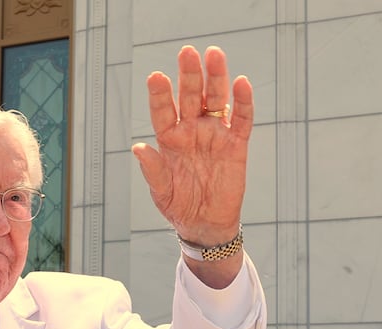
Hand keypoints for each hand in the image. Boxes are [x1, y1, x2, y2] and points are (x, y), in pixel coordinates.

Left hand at [132, 45, 252, 248]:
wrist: (205, 224)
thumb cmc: (178, 206)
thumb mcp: (161, 190)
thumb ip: (152, 169)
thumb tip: (138, 148)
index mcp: (169, 139)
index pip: (163, 111)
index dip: (160, 94)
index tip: (156, 77)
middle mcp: (191, 131)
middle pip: (190, 96)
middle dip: (189, 75)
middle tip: (187, 52)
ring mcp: (214, 135)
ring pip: (216, 100)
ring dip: (216, 78)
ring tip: (213, 55)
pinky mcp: (236, 145)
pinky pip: (242, 120)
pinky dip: (243, 102)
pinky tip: (240, 83)